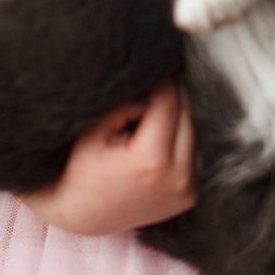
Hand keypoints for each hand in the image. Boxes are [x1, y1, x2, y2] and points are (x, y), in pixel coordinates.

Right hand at [19, 81, 196, 235]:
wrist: (82, 215)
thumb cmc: (80, 171)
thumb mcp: (94, 131)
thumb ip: (126, 104)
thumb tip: (154, 84)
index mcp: (151, 162)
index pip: (168, 104)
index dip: (164, 78)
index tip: (159, 59)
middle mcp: (176, 179)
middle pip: (187, 116)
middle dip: (174, 92)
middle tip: (161, 72)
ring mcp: (186, 191)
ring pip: (194, 132)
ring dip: (180, 112)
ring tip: (158, 99)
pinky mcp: (189, 196)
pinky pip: (193, 151)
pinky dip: (182, 134)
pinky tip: (163, 125)